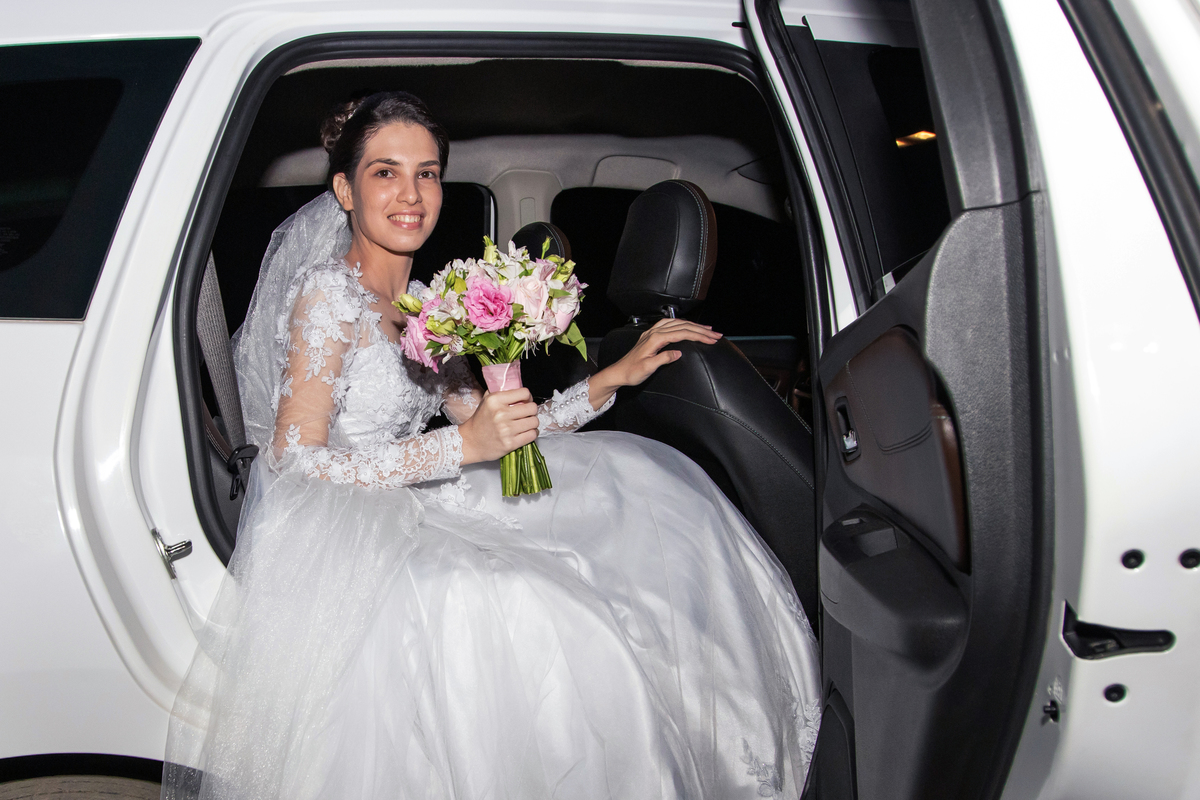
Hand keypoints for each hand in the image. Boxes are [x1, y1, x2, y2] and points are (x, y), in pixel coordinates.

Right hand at [458, 387, 538, 463]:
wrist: (470, 442)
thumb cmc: (480, 420)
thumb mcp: (486, 401)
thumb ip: (500, 391)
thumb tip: (516, 385)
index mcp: (495, 400)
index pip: (524, 393)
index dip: (528, 397)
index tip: (526, 401)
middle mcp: (500, 414)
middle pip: (532, 408)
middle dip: (532, 411)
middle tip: (527, 413)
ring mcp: (506, 430)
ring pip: (534, 422)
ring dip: (532, 422)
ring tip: (526, 423)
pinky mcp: (510, 444)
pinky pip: (532, 434)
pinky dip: (532, 433)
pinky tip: (526, 432)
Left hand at [587, 318, 722, 407]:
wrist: (618, 372)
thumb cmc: (631, 372)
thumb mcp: (648, 368)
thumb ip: (663, 359)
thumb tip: (679, 353)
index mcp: (655, 339)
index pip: (681, 333)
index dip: (698, 335)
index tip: (712, 339)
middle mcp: (654, 332)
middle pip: (682, 326)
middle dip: (701, 329)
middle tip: (716, 334)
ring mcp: (652, 333)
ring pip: (677, 323)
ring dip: (693, 325)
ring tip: (707, 329)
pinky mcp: (651, 336)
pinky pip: (670, 325)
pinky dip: (682, 324)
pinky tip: (688, 326)